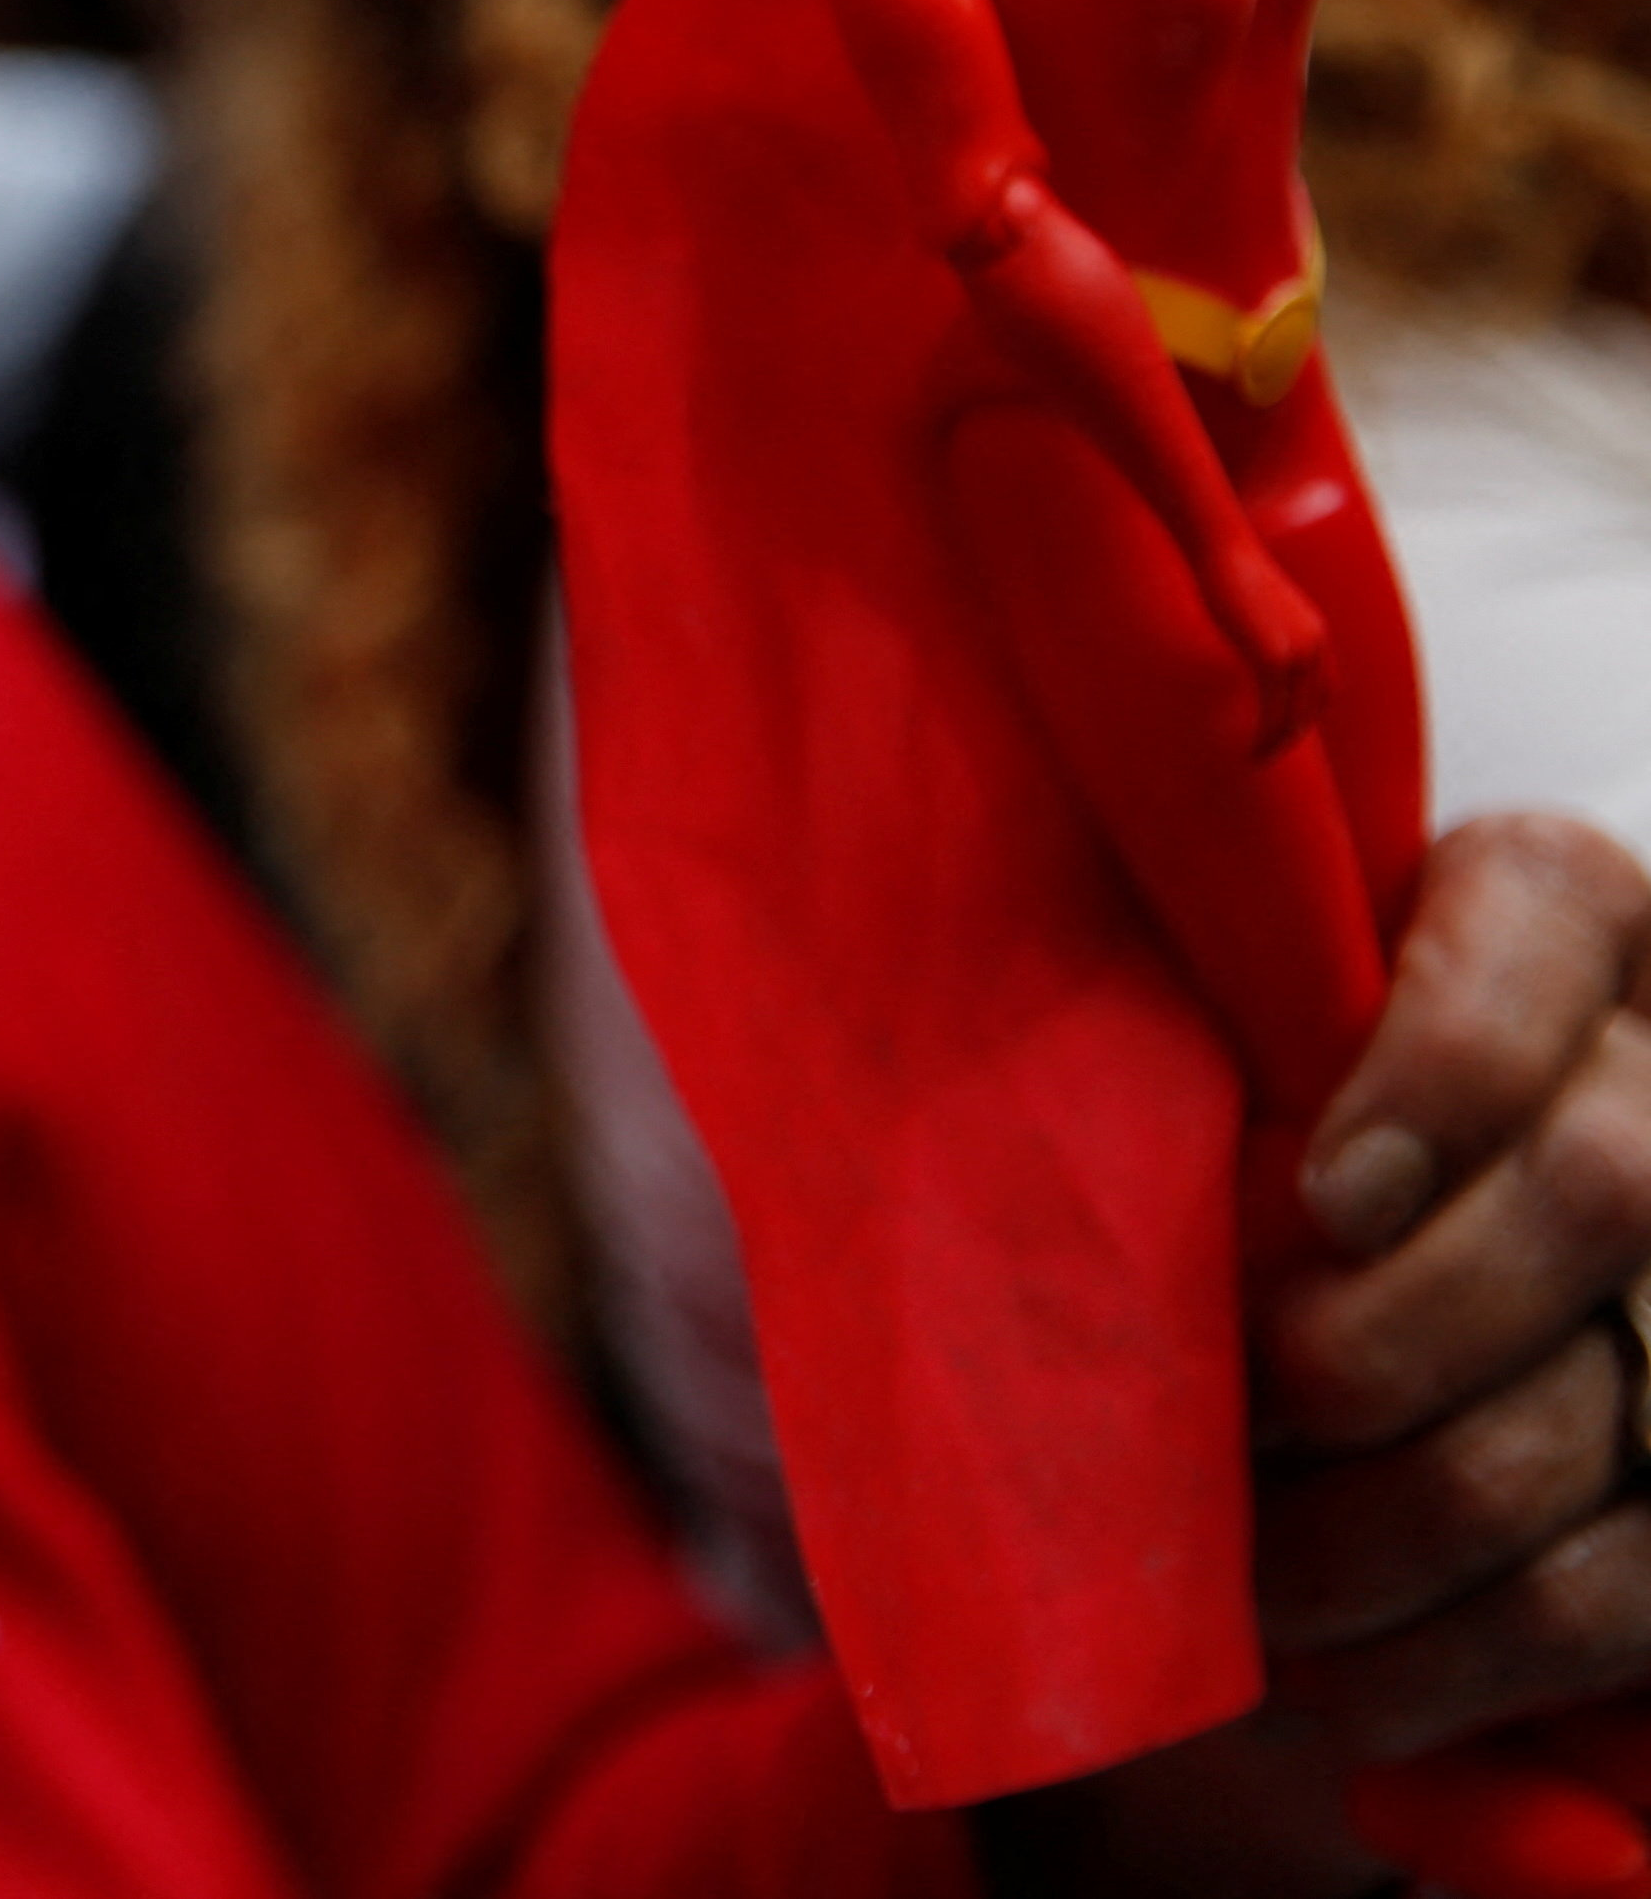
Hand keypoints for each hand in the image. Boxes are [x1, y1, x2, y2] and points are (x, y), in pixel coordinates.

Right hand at [1200, 531, 1338, 757]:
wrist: (1223, 550)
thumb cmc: (1226, 566)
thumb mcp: (1253, 600)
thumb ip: (1259, 623)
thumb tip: (1242, 633)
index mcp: (1314, 632)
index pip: (1324, 687)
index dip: (1309, 713)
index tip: (1285, 728)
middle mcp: (1314, 645)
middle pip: (1314, 706)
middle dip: (1294, 734)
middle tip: (1270, 752)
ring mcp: (1296, 652)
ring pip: (1295, 714)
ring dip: (1279, 741)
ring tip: (1259, 757)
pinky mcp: (1271, 659)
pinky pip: (1273, 709)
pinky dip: (1265, 732)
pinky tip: (1250, 745)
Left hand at [1253, 818, 1650, 1758]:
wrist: (1360, 1245)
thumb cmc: (1223, 1098)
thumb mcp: (1203, 1012)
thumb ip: (1171, 1007)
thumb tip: (999, 1062)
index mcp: (1556, 904)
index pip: (1541, 907)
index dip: (1447, 1065)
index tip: (1319, 1194)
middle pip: (1599, 1187)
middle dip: (1392, 1332)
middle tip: (1251, 1409)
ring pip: (1604, 1407)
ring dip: (1401, 1525)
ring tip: (1251, 1583)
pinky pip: (1620, 1587)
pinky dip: (1468, 1653)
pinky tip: (1338, 1682)